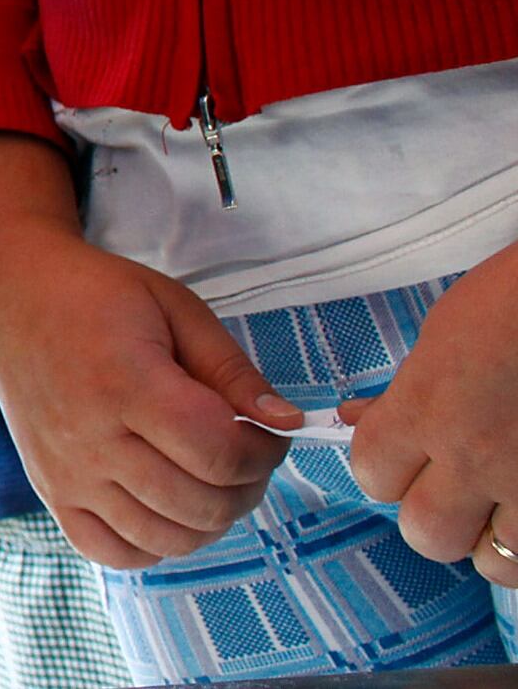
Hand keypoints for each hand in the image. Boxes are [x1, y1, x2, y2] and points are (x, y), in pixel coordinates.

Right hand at [0, 228, 291, 566]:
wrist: (12, 293)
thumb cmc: (95, 295)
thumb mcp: (176, 308)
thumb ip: (233, 369)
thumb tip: (286, 422)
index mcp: (126, 383)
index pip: (220, 453)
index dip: (264, 450)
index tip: (269, 431)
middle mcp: (89, 437)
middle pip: (200, 503)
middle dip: (246, 485)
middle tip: (245, 453)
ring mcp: (65, 472)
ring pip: (165, 538)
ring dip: (208, 519)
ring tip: (209, 479)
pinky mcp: (49, 490)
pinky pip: (111, 552)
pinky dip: (152, 545)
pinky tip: (165, 507)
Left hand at [345, 243, 517, 585]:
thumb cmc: (511, 300)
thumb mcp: (442, 336)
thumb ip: (404, 391)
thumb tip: (360, 417)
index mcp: (428, 408)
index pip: (372, 475)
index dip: (384, 468)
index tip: (404, 455)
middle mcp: (476, 456)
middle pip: (426, 533)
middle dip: (433, 514)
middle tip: (456, 487)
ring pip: (492, 560)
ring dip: (492, 539)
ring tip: (504, 504)